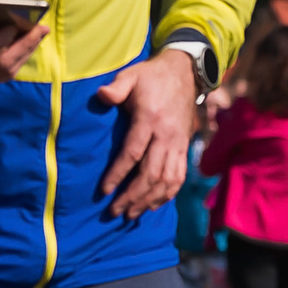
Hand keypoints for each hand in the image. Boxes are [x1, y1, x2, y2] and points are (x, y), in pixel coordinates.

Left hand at [97, 46, 197, 217]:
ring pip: (167, 180)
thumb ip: (116, 87)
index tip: (104, 191)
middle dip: (132, 196)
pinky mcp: (184, 147)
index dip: (118, 174)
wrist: (185, 73)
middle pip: (151, 174)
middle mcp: (167, 136)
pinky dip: (167, 194)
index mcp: (150, 119)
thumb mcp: (131, 75)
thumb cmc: (151, 76)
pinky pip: (179, 177)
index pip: (133, 153)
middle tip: (114, 211)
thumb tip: (102, 96)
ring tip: (131, 214)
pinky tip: (153, 205)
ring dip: (149, 200)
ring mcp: (178, 144)